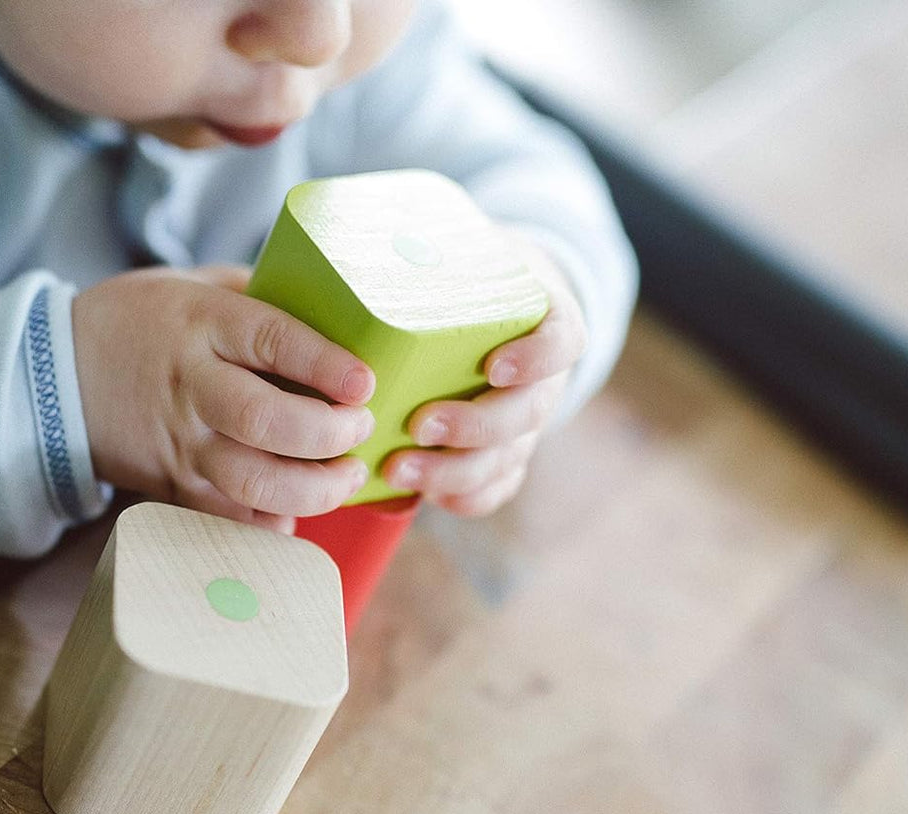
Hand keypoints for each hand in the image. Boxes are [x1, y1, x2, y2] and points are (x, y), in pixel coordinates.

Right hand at [72, 265, 375, 532]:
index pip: (271, 341)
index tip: (364, 382)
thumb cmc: (138, 321)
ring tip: (344, 477)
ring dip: (312, 489)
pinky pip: (225, 516)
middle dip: (328, 434)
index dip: (324, 364)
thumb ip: (257, 297)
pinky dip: (268, 523)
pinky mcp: (170, 485)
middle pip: (264, 420)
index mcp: (200, 324)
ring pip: (250, 480)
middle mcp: (190, 386)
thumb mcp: (193, 285)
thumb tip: (335, 311)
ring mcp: (179, 442)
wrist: (52, 374)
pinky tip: (296, 512)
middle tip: (359, 430)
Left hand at [380, 234, 586, 515]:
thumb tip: (344, 222)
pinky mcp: (505, 453)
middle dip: (475, 427)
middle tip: (420, 424)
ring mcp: (526, 421)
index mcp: (545, 320)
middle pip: (529, 413)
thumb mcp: (464, 247)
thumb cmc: (467, 276)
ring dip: (455, 472)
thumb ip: (424, 244)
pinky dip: (466, 498)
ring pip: (508, 458)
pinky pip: (496, 487)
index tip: (496, 366)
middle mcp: (543, 377)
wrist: (498, 302)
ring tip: (398, 470)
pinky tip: (426, 498)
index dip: (537, 357)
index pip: (562, 340)